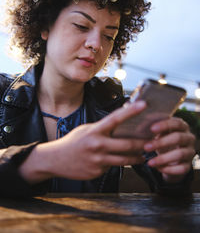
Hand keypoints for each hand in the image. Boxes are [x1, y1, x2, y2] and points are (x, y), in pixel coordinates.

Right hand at [19, 101, 146, 182]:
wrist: (55, 159)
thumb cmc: (73, 141)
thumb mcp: (86, 130)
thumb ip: (103, 129)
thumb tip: (120, 125)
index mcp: (95, 131)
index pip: (115, 118)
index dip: (131, 111)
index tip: (144, 104)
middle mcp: (97, 145)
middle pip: (127, 144)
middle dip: (143, 144)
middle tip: (153, 141)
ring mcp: (98, 160)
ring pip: (125, 160)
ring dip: (137, 158)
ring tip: (143, 156)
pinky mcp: (97, 172)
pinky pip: (113, 168)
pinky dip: (118, 164)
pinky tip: (118, 161)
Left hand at [144, 117, 195, 182]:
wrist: (169, 158)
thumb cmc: (161, 140)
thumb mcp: (157, 133)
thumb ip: (151, 128)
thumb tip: (138, 127)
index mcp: (181, 126)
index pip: (176, 123)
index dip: (164, 125)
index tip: (151, 129)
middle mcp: (189, 138)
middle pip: (178, 138)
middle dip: (161, 143)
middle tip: (146, 147)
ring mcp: (190, 152)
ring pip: (180, 154)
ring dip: (163, 158)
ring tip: (150, 162)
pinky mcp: (188, 166)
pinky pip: (181, 168)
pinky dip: (168, 169)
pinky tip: (157, 168)